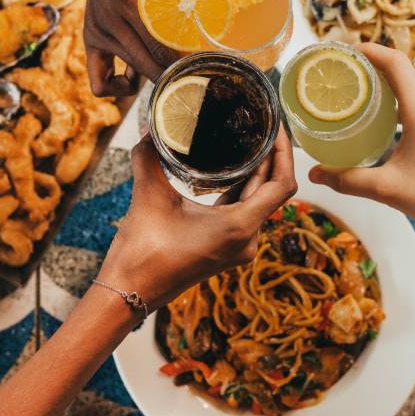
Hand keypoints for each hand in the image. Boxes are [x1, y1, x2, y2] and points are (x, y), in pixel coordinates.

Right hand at [76, 0, 248, 95]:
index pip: (165, 45)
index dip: (194, 61)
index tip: (219, 62)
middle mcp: (109, 15)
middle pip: (152, 65)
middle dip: (184, 75)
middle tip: (211, 74)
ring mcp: (99, 29)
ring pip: (135, 73)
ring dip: (162, 80)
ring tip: (187, 75)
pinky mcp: (91, 36)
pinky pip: (99, 80)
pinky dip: (120, 88)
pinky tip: (138, 80)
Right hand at [100, 127, 296, 307]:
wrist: (131, 291)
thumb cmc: (143, 253)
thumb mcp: (149, 197)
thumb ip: (150, 158)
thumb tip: (148, 129)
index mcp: (240, 227)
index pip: (282, 184)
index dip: (284, 152)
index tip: (276, 126)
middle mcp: (247, 239)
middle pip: (273, 191)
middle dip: (271, 157)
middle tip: (263, 124)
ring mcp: (238, 246)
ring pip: (258, 202)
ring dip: (257, 173)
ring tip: (250, 140)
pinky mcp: (226, 247)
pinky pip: (244, 212)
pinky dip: (242, 189)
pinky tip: (232, 169)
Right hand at [307, 43, 414, 237]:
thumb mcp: (388, 189)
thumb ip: (348, 180)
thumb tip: (316, 175)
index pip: (396, 64)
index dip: (371, 51)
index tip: (347, 51)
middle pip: (404, 71)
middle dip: (375, 66)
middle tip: (346, 73)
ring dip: (390, 82)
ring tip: (362, 92)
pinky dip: (404, 98)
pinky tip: (388, 117)